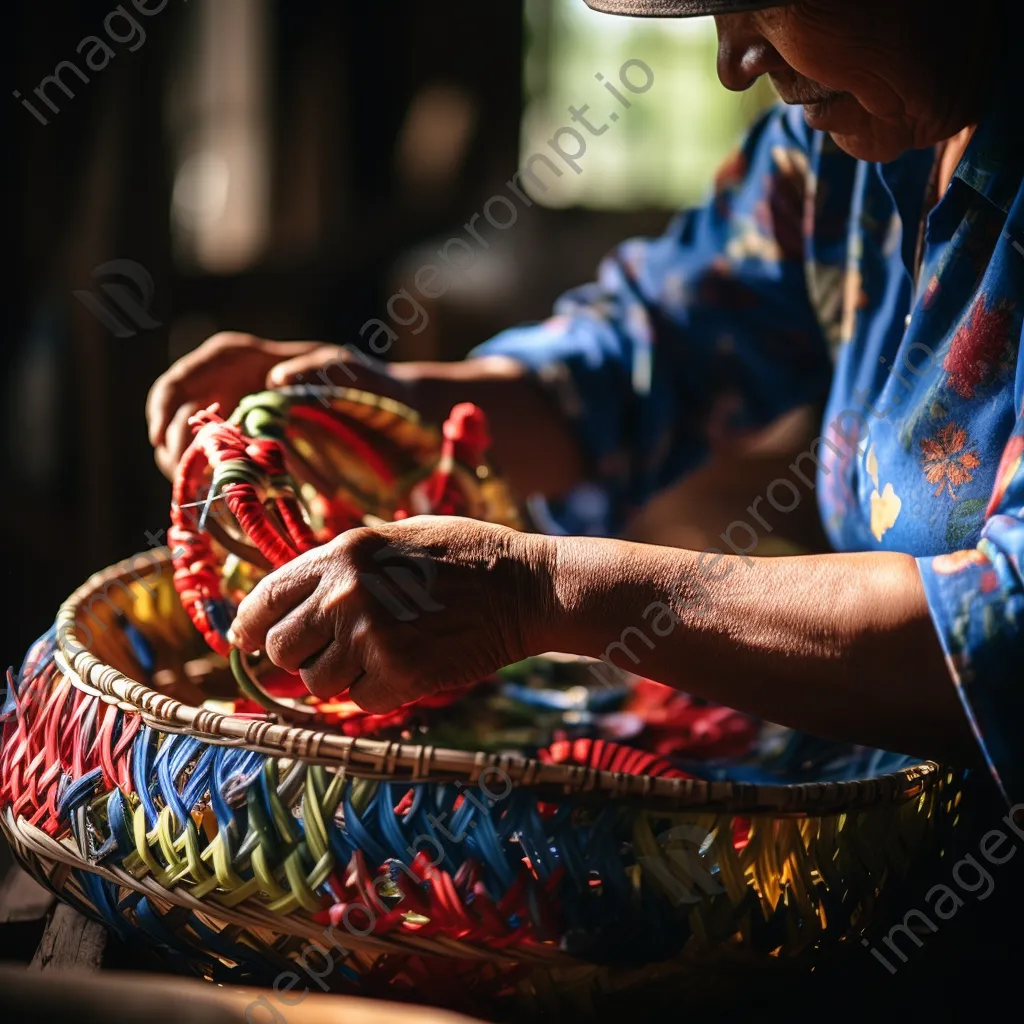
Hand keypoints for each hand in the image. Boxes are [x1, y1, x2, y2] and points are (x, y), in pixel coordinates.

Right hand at [146, 332, 411, 478]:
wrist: (402, 418)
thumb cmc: (375, 387)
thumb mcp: (351, 371)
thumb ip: (316, 370)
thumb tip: (274, 381)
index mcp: (253, 359)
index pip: (195, 371)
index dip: (169, 400)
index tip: (164, 433)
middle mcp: (240, 389)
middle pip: (183, 413)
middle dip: (176, 443)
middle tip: (184, 475)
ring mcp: (246, 422)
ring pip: (197, 445)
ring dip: (193, 470)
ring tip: (203, 495)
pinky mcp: (259, 455)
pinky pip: (227, 470)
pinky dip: (220, 487)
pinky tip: (225, 505)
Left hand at [228, 516, 557, 711]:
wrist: (523, 587)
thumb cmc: (461, 557)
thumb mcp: (392, 540)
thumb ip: (339, 571)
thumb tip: (291, 613)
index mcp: (342, 555)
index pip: (267, 598)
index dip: (249, 625)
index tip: (247, 640)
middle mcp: (347, 595)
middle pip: (281, 648)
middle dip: (297, 656)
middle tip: (325, 653)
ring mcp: (373, 637)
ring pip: (316, 683)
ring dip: (338, 677)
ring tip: (376, 655)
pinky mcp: (401, 674)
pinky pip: (360, 701)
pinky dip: (376, 692)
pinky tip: (405, 665)